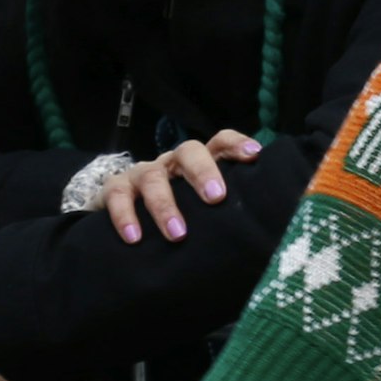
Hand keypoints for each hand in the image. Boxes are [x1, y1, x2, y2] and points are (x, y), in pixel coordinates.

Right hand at [100, 131, 258, 243]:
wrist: (121, 215)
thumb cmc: (176, 210)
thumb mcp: (200, 206)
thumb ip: (226, 209)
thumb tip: (266, 221)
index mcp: (198, 163)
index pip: (219, 142)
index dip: (236, 144)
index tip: (254, 155)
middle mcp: (172, 163)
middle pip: (188, 152)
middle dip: (203, 172)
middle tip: (216, 198)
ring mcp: (142, 174)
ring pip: (153, 177)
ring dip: (165, 205)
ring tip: (178, 233)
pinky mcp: (114, 189)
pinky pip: (117, 197)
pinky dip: (126, 217)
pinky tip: (135, 238)